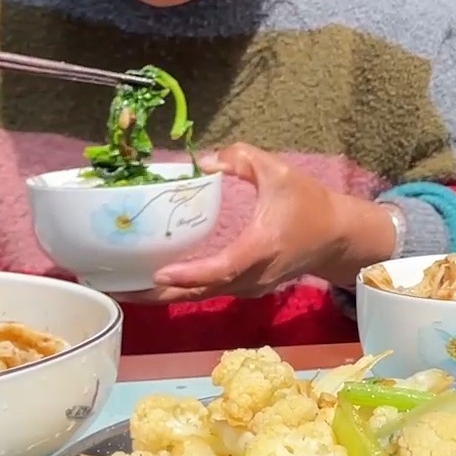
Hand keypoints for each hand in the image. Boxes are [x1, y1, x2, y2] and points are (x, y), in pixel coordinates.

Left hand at [122, 143, 395, 303]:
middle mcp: (254, 275)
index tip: (158, 274)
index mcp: (262, 247)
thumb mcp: (281, 173)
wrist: (337, 237)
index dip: (190, 274)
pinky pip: (209, 292)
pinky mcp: (247, 288)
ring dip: (165, 296)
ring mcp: (250, 286)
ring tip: (125, 288)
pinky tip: (155, 283)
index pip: (223, 268)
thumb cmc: (310, 204)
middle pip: (202, 291)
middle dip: (159, 295)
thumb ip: (243, 159)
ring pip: (202, 296)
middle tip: (118, 289)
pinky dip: (181, 290)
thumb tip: (204, 160)